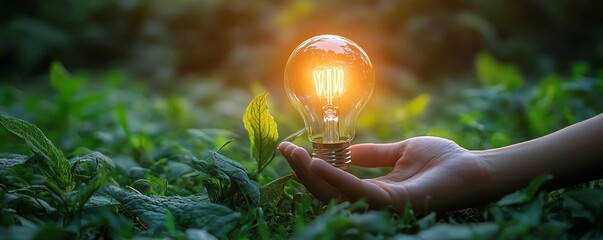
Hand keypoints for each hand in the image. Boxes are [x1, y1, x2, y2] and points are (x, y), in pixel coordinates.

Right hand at [278, 137, 492, 211]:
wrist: (475, 168)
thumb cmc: (445, 161)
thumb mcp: (402, 151)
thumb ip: (376, 154)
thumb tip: (349, 149)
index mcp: (375, 189)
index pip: (335, 183)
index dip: (312, 168)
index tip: (293, 147)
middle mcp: (374, 201)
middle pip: (328, 191)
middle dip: (303, 172)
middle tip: (284, 150)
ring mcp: (382, 204)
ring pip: (336, 195)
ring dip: (311, 175)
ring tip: (293, 154)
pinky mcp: (394, 202)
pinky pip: (358, 193)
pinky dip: (336, 180)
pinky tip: (317, 164)